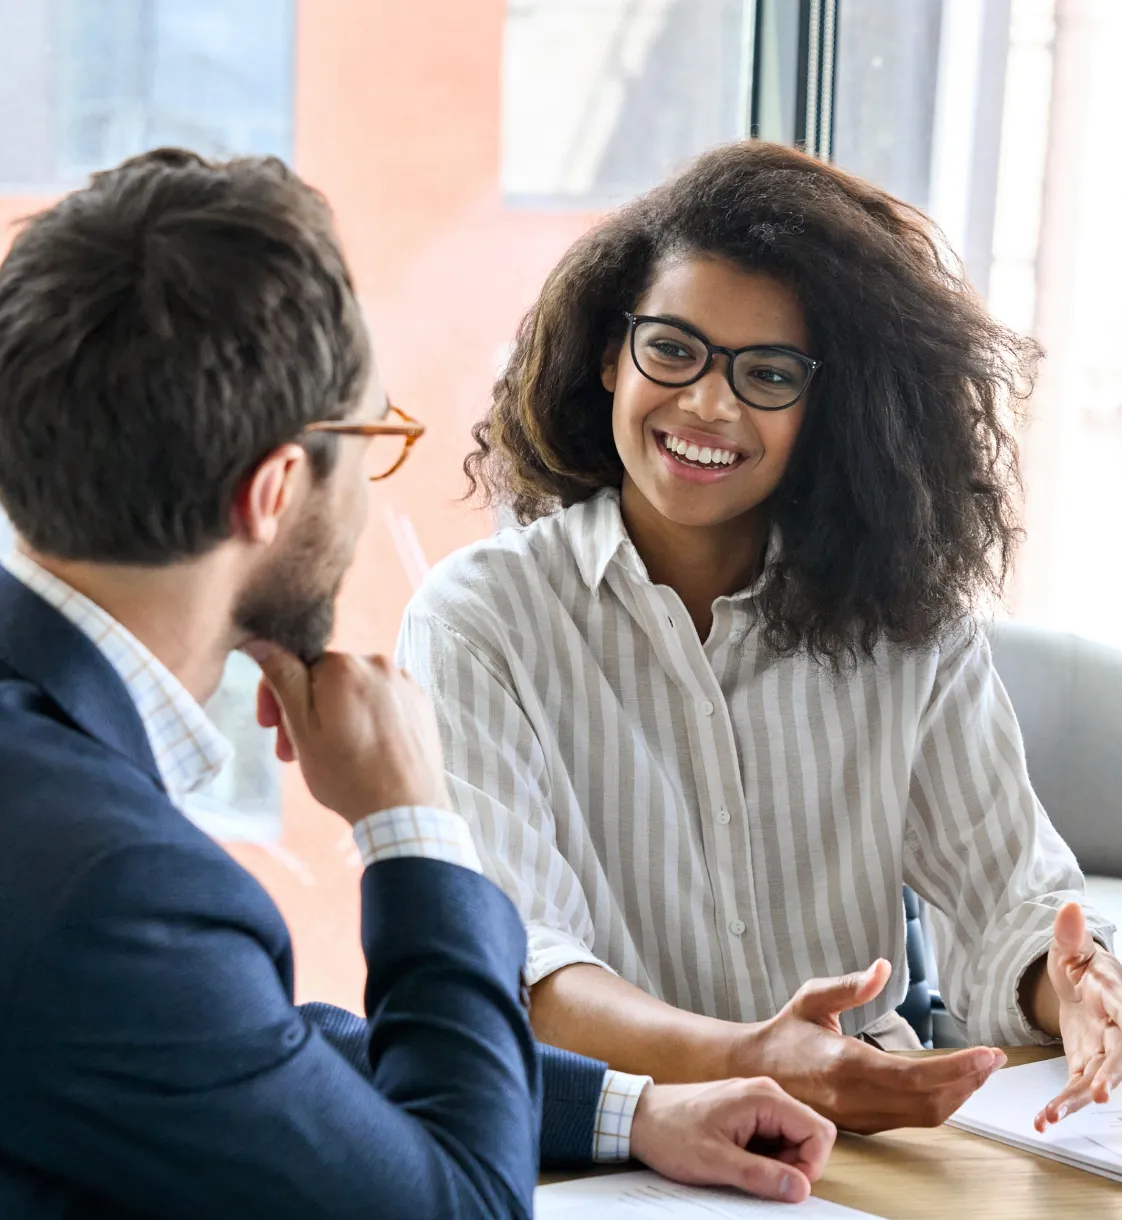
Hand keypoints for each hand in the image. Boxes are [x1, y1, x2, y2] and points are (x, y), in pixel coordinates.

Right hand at [247, 641, 450, 821]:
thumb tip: (262, 640)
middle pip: (326, 677)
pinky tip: (362, 749)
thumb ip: (283, 679)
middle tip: (293, 751)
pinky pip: (381, 700)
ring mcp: (404, 682)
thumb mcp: (302, 729)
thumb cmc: (349, 776)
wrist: (406, 811)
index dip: (277, 695)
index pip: (296, 663)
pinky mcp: (420, 701)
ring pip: (354, 690)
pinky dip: (365, 718)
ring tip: (330, 754)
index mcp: (343, 666)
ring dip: (335, 715)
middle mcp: (378, 663)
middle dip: (305, 710)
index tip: (270, 726)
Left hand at [629, 1077, 835, 1202]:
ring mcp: (756, 1102)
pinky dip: (765, 1158)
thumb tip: (801, 1189)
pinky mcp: (747, 1113)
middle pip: (809, 1135)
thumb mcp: (714, 1162)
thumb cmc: (671, 1133)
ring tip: (742, 1170)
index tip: (788, 1188)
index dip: (812, 1166)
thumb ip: (761, 1175)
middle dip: (795, 1166)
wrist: (639, 1116)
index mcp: (763, 1097)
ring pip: (792, 1140)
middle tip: (761, 1182)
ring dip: (778, 1164)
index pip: (818, 1132)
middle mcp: (765, 1094)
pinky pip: (773, 1139)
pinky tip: (738, 1163)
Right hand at [742, 961, 1004, 1133]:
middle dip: (969, 1082)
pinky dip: (940, 1102)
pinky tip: (951, 1083)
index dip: (957, 1069)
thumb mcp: (811, 998)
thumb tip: (882, 968)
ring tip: (980, 1070)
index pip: (914, 1075)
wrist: (754, 1071)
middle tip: (993, 1059)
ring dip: (959, 1094)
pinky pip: (912, 1119)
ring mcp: (860, 1115)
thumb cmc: (785, 1032)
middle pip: (929, 1101)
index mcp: (844, 1063)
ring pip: (925, 1115)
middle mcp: (855, 1097)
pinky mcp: (863, 1123)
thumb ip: (848, 986)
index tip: (987, 1054)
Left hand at [1035, 902, 1121, 1129]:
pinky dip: (1061, 1103)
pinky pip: (1076, 1086)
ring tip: (1053, 1115)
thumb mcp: (1071, 946)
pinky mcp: (1084, 1063)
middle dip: (1109, 1075)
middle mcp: (1116, 1028)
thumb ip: (1070, 933)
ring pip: (1096, 1078)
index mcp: (1115, 996)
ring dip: (1077, 1099)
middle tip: (1097, 1092)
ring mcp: (1102, 1050)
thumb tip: (1069, 908)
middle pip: (1118, 1055)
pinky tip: (1043, 1118)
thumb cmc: (1081, 961)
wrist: (1079, 980)